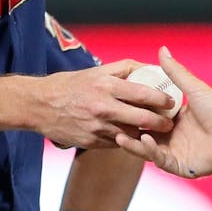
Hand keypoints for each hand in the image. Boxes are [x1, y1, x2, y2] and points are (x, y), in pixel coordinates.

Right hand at [33, 60, 176, 149]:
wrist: (39, 105)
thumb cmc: (70, 85)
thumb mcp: (96, 71)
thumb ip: (124, 68)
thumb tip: (150, 66)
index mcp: (105, 86)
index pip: (142, 93)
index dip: (161, 99)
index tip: (172, 101)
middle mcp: (102, 107)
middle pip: (142, 118)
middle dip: (161, 123)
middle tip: (170, 123)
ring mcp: (97, 127)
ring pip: (131, 134)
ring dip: (145, 134)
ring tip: (155, 131)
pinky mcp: (91, 143)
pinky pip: (117, 144)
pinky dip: (126, 140)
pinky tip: (131, 136)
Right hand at [115, 47, 211, 178]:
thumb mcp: (193, 88)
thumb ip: (175, 71)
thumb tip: (162, 49)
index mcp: (174, 120)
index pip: (148, 116)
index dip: (133, 111)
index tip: (118, 102)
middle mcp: (172, 137)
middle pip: (143, 134)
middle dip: (128, 129)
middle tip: (112, 120)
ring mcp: (174, 153)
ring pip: (147, 149)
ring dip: (133, 143)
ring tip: (119, 134)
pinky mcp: (179, 166)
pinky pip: (159, 160)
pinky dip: (149, 151)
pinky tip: (142, 140)